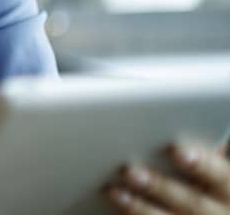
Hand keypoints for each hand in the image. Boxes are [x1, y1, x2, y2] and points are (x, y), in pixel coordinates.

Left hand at [105, 143, 229, 213]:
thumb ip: (201, 157)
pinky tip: (119, 206)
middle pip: (191, 201)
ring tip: (115, 192)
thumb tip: (174, 130)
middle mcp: (219, 212)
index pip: (221, 176)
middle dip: (160, 186)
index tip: (178, 151)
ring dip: (140, 207)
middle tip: (131, 171)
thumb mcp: (216, 172)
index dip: (201, 164)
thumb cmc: (210, 184)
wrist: (212, 212)